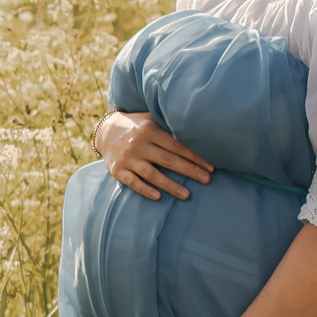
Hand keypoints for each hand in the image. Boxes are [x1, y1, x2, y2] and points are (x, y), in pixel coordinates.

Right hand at [96, 111, 212, 199]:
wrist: (105, 131)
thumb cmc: (136, 126)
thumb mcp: (150, 119)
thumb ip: (168, 126)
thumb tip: (196, 132)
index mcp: (150, 129)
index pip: (177, 145)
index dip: (195, 156)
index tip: (211, 166)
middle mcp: (139, 143)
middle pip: (169, 160)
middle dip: (190, 170)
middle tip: (207, 179)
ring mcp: (128, 158)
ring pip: (152, 174)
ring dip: (171, 185)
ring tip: (187, 195)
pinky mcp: (117, 169)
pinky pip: (132, 182)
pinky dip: (145, 190)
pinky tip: (159, 197)